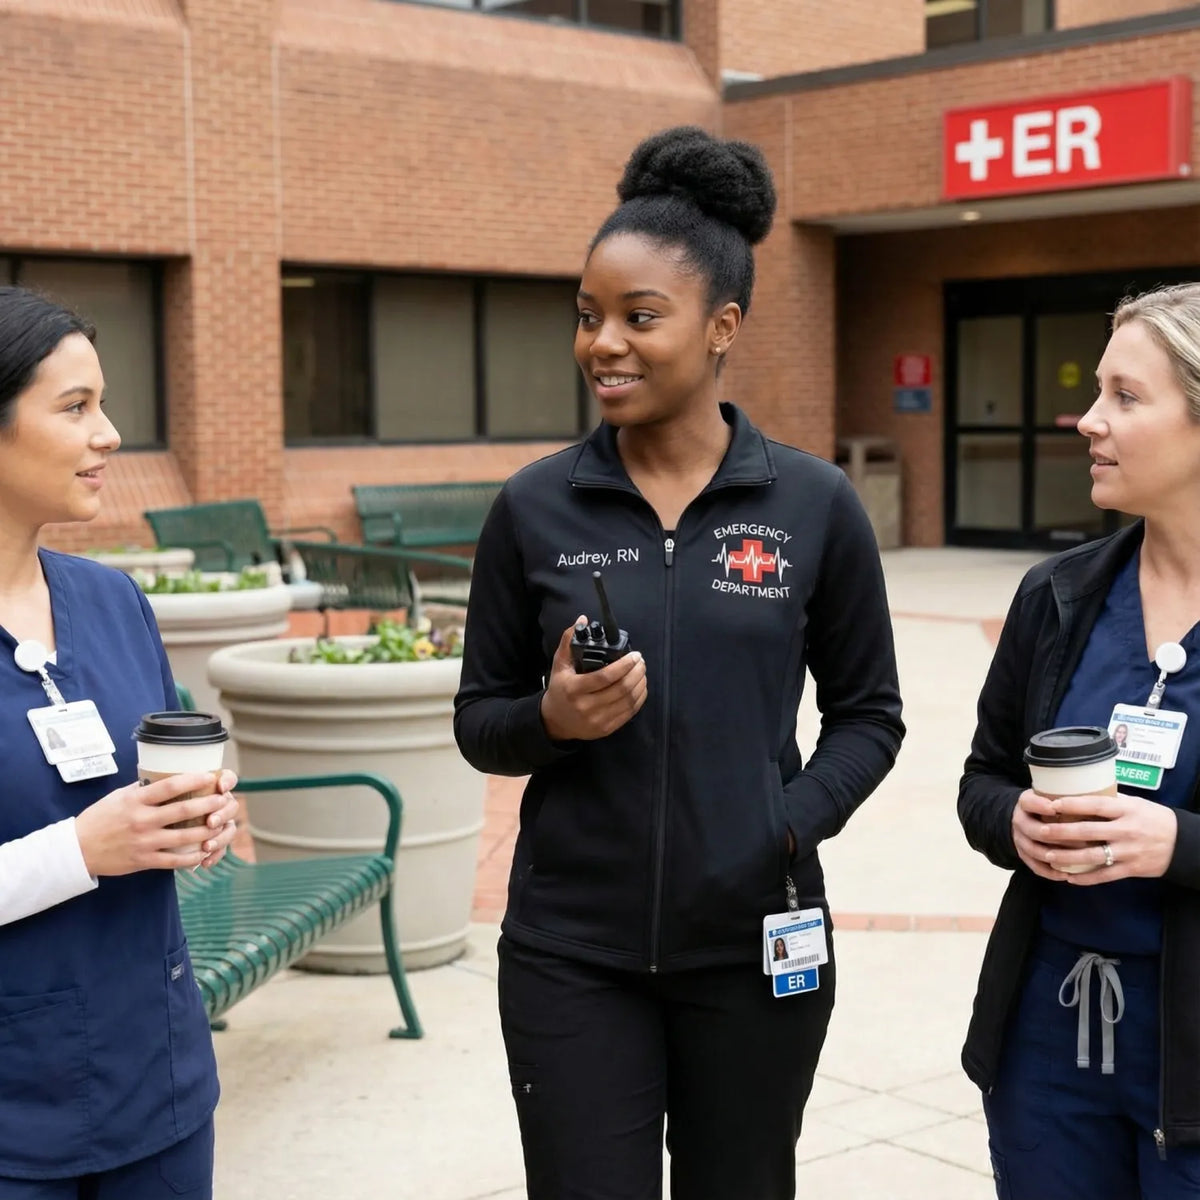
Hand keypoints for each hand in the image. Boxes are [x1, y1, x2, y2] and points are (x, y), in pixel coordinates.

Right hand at [75, 769, 239, 876]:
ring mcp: (144, 841)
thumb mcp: (119, 797)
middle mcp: (142, 820)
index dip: (194, 780)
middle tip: (224, 800)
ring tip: (221, 824)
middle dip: (209, 804)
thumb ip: (142, 789)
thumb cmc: (100, 818)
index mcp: (136, 800)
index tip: (210, 777)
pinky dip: (192, 857)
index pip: (170, 786)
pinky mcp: (144, 860)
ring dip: (207, 831)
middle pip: (184, 810)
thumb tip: (166, 777)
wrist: (77, 849)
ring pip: (184, 836)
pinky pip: (174, 860)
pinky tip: (204, 851)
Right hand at [540, 617, 647, 740]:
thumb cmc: (559, 689)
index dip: (624, 665)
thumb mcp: (559, 665)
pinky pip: (629, 713)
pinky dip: (639, 698)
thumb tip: (582, 619)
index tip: (634, 655)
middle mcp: (586, 707)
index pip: (605, 677)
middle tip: (640, 661)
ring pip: (628, 701)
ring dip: (640, 684)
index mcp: (574, 689)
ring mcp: (598, 720)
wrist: (555, 721)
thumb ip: (568, 641)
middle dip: (636, 672)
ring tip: (641, 671)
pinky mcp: (606, 729)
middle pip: (621, 689)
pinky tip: (640, 686)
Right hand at [1011, 788, 1074, 881]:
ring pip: (1035, 850)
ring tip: (1078, 858)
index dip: (1041, 806)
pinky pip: (1035, 866)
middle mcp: (1019, 821)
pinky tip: (1066, 875)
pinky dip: (1050, 872)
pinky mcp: (1023, 855)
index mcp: (1026, 803)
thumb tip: (1103, 793)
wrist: (1024, 816)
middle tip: (1081, 838)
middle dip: (1056, 835)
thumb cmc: (1048, 804)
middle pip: (1035, 830)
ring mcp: (1020, 839)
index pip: (1029, 803)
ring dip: (1056, 855)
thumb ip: (1067, 795)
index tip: (1056, 808)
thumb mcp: (1050, 794)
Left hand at [1036, 791, 1177, 884]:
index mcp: (1126, 810)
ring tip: (1048, 856)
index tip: (1052, 804)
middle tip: (1040, 831)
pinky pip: (1104, 875)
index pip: (1096, 805)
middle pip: (1087, 831)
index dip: (1073, 804)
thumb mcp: (1135, 804)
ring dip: (1067, 857)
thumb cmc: (1153, 819)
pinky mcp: (1131, 869)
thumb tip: (1080, 793)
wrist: (1182, 844)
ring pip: (1091, 856)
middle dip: (1061, 832)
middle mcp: (1126, 830)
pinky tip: (1069, 878)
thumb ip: (1110, 802)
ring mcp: (1128, 851)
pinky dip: (1086, 878)